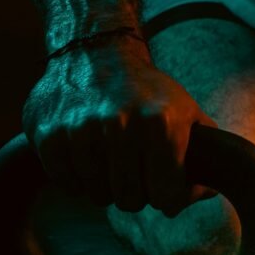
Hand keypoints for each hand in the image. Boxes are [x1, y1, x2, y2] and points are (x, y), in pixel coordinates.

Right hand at [22, 35, 220, 216]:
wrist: (96, 52)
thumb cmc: (147, 91)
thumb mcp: (186, 111)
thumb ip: (204, 153)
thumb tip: (205, 192)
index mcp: (160, 123)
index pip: (166, 197)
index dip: (168, 199)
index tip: (164, 189)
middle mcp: (121, 125)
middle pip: (130, 201)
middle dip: (136, 193)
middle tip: (135, 173)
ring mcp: (82, 130)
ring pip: (97, 195)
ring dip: (106, 185)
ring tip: (111, 160)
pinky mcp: (49, 135)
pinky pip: (67, 183)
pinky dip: (77, 179)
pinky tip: (86, 157)